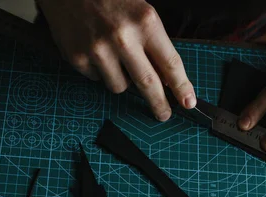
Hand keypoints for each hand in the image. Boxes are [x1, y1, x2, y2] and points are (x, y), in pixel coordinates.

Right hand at [37, 0, 196, 120]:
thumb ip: (154, 44)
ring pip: (120, 86)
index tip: (188, 102)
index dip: (182, 87)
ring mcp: (98, 50)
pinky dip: (99, 70)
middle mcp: (123, 37)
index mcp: (145, 22)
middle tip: (164, 114)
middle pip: (148, 84)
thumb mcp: (140, 12)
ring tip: (114, 56)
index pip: (170, 63)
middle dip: (159, 104)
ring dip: (122, 79)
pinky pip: (97, 79)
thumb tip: (167, 80)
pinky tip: (94, 50)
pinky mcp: (77, 58)